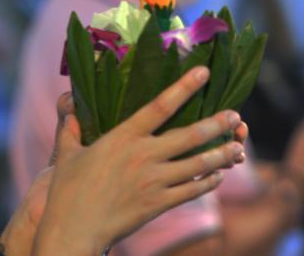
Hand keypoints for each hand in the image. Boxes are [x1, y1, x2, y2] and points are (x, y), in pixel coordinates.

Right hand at [31, 67, 246, 254]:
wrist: (74, 230)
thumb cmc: (67, 191)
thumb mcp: (66, 154)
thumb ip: (71, 129)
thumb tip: (69, 110)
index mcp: (123, 137)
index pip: (160, 106)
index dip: (184, 87)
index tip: (204, 73)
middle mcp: (143, 155)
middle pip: (190, 135)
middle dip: (216, 123)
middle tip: (236, 116)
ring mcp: (154, 181)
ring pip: (197, 164)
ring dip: (221, 155)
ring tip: (238, 147)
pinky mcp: (158, 204)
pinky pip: (191, 191)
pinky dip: (208, 182)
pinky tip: (218, 176)